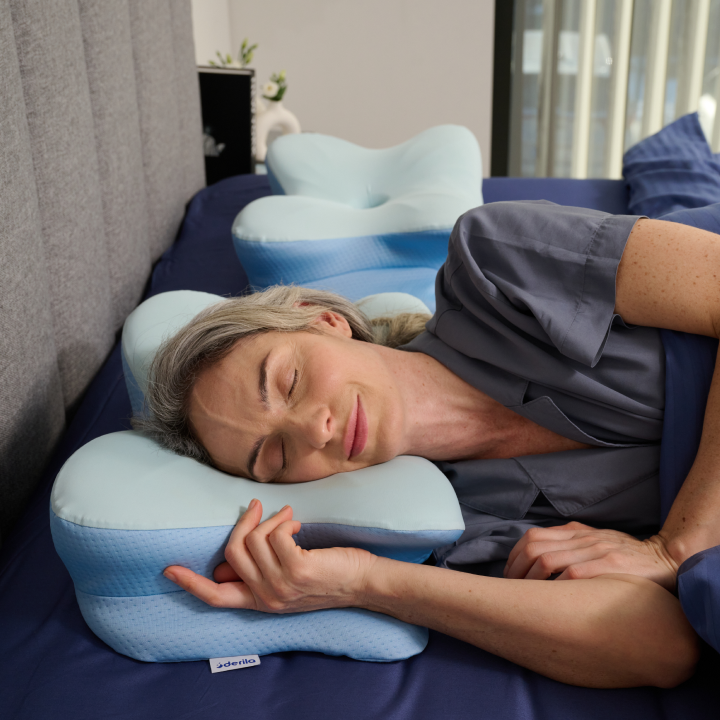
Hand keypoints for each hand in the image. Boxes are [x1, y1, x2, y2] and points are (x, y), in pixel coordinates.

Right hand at [163, 499, 376, 611]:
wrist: (362, 583)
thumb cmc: (329, 576)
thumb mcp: (289, 581)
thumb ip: (263, 571)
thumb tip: (240, 549)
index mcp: (260, 602)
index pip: (216, 598)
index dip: (191, 584)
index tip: (169, 571)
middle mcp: (267, 597)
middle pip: (231, 553)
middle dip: (243, 522)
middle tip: (259, 507)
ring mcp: (281, 586)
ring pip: (253, 540)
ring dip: (270, 519)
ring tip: (288, 519)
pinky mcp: (297, 570)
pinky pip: (274, 535)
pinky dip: (283, 523)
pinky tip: (297, 527)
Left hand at [504, 522, 678, 590]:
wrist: (666, 558)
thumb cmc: (627, 555)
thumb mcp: (595, 542)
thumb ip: (570, 544)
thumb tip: (538, 558)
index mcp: (575, 531)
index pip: (532, 537)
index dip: (514, 557)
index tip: (509, 576)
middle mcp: (582, 537)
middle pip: (534, 547)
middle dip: (516, 570)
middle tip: (511, 590)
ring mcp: (595, 549)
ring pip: (548, 559)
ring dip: (531, 580)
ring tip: (525, 597)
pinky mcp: (611, 564)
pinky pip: (574, 573)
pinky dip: (556, 584)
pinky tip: (550, 598)